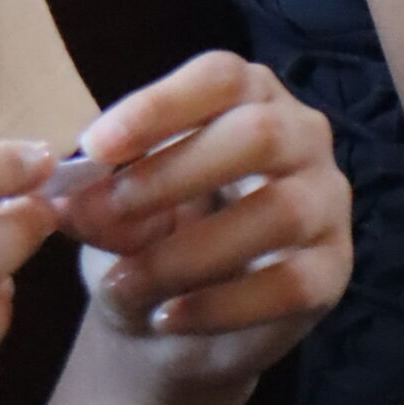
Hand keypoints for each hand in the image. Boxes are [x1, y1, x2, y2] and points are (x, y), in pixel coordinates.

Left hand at [53, 54, 350, 393]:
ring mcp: (326, 202)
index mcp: (250, 97)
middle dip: (174, 174)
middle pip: (260, 134)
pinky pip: (289, 284)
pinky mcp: (333, 270)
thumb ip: (99, 206)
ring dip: (188, 252)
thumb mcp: (115, 218)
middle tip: (107, 213)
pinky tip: (166, 318)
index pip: (221, 79)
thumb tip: (70, 202)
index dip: (159, 106)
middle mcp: (302, 136)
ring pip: (280, 212)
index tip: (95, 146)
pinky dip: (219, 305)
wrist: (179, 325)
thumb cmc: (151, 238)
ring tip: (125, 283)